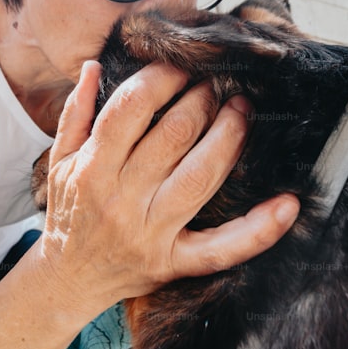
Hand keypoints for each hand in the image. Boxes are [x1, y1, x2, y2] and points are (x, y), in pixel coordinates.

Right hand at [37, 60, 298, 305]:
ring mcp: (151, 234)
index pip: (130, 109)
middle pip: (173, 136)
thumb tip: (93, 66)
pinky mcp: (175, 263)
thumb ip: (76, 114)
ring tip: (242, 110)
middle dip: (201, 100)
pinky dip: (259, 230)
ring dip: (230, 137)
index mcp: (91, 169)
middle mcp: (121, 200)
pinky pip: (222, 248)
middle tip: (214, 84)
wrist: (67, 281)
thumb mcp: (59, 161)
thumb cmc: (68, 213)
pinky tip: (288, 204)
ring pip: (201, 176)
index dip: (161, 78)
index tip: (179, 66)